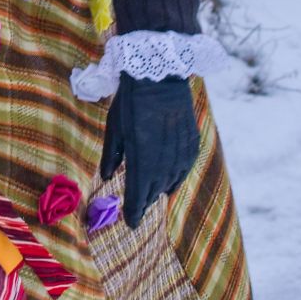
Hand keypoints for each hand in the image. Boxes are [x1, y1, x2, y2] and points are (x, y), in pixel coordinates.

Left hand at [100, 74, 198, 229]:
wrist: (160, 75)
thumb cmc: (130, 100)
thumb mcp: (115, 127)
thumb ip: (112, 155)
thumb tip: (108, 178)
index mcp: (141, 157)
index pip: (138, 194)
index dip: (134, 211)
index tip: (131, 224)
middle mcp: (163, 159)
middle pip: (154, 190)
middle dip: (145, 200)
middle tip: (138, 208)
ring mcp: (180, 152)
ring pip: (171, 181)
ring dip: (160, 190)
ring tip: (152, 195)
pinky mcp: (192, 143)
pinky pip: (184, 169)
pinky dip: (176, 177)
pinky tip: (170, 180)